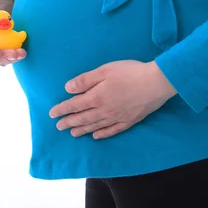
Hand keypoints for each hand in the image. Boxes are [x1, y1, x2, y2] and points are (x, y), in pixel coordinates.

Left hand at [49, 60, 176, 138]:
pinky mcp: (129, 121)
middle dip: (69, 122)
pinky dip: (102, 134)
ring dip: (82, 130)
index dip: (62, 110)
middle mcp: (104, 111)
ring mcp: (117, 117)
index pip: (74, 105)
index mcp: (96, 97)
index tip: (52, 114)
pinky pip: (112, 130)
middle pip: (83, 118)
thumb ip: (85, 80)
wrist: (155, 83)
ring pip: (95, 126)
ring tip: (73, 134)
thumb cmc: (130, 72)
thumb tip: (68, 89)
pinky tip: (97, 136)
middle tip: (58, 127)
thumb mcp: (105, 70)